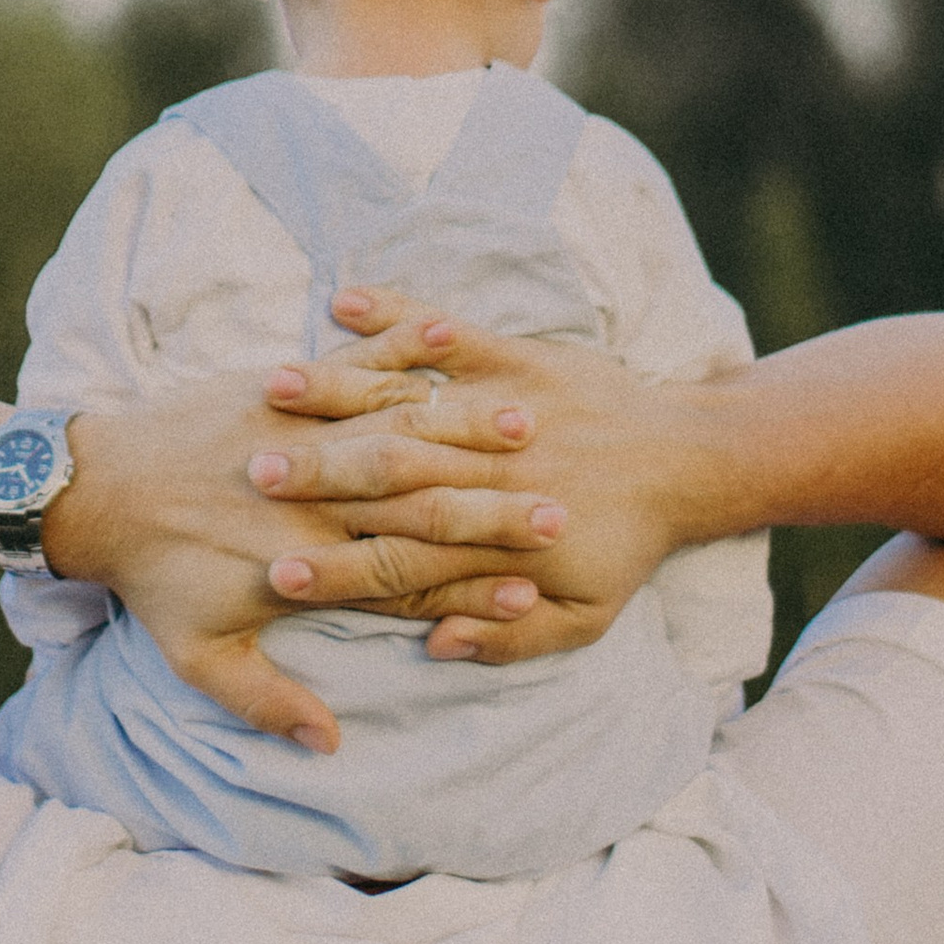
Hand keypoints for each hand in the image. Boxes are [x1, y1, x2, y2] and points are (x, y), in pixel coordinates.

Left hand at [47, 360, 563, 746]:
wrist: (96, 490)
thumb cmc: (151, 578)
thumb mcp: (197, 656)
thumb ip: (266, 700)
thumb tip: (327, 746)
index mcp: (308, 560)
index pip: (410, 578)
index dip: (476, 585)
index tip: (538, 586)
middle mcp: (314, 496)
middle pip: (422, 499)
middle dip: (496, 503)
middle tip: (562, 504)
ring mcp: (299, 433)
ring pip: (399, 425)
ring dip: (468, 425)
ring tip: (529, 421)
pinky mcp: (282, 390)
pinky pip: (352, 363)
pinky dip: (400, 345)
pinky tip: (450, 335)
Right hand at [248, 294, 737, 661]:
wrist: (690, 459)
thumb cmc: (629, 541)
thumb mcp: (584, 616)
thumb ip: (509, 640)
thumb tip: (439, 643)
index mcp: (492, 541)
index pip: (398, 565)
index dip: (336, 574)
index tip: (276, 576)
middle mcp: (483, 474)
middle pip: (385, 481)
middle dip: (314, 479)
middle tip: (253, 477)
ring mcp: (495, 411)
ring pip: (404, 404)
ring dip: (338, 394)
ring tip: (273, 387)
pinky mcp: (512, 358)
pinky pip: (445, 333)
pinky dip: (397, 316)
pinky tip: (346, 300)